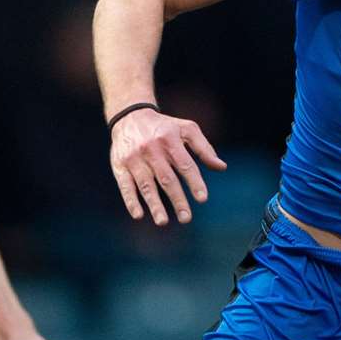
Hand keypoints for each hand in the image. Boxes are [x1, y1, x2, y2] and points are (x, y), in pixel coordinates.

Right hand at [109, 110, 226, 225]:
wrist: (130, 117)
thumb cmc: (165, 127)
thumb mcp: (187, 129)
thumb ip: (204, 148)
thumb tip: (222, 167)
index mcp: (170, 140)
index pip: (185, 165)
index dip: (194, 182)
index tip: (202, 199)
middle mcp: (151, 150)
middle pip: (167, 179)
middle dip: (177, 200)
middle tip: (186, 218)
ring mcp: (134, 159)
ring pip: (146, 185)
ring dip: (155, 205)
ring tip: (164, 222)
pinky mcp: (119, 166)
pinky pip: (125, 186)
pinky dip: (131, 200)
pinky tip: (139, 215)